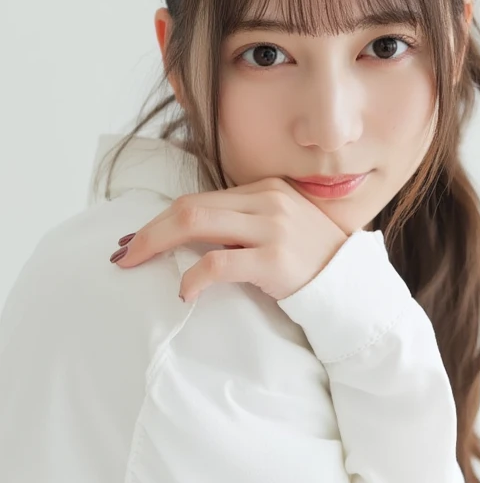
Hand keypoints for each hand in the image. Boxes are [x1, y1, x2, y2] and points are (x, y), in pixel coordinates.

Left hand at [110, 176, 348, 301]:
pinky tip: (184, 293)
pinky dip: (193, 277)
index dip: (162, 220)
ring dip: (156, 243)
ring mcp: (272, 227)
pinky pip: (219, 263)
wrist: (354, 290)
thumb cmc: (314, 266)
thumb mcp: (281, 231)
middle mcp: (267, 200)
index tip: (136, 240)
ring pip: (196, 222)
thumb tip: (193, 240)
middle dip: (149, 230)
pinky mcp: (274, 259)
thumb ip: (245, 226)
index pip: (201, 198)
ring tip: (136, 263)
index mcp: (267, 189)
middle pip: (190, 206)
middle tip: (123, 253)